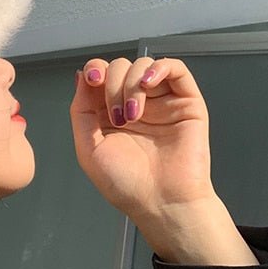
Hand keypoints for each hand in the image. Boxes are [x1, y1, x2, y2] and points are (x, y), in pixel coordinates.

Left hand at [71, 57, 256, 265]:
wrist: (161, 203)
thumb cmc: (126, 184)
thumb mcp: (89, 148)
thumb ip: (81, 111)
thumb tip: (81, 76)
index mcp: (109, 112)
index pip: (100, 75)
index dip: (94, 71)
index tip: (91, 80)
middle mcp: (135, 103)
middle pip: (119, 67)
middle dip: (112, 86)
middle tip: (117, 117)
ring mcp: (161, 101)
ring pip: (143, 65)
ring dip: (131, 84)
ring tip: (133, 115)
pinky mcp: (186, 101)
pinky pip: (176, 68)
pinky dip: (159, 67)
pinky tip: (148, 83)